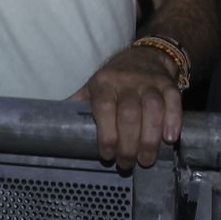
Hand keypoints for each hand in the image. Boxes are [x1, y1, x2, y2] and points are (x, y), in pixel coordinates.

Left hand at [68, 45, 182, 170]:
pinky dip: (173, 119)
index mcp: (104, 83)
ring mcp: (149, 82)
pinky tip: (170, 138)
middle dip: (128, 143)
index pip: (104, 109)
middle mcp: (126, 81)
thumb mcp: (93, 87)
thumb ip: (77, 104)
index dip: (106, 134)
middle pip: (129, 113)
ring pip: (152, 108)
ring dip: (150, 137)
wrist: (147, 55)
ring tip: (147, 159)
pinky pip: (173, 100)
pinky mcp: (168, 84)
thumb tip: (47, 123)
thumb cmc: (115, 79)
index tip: (107, 155)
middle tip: (128, 163)